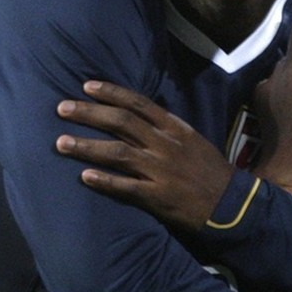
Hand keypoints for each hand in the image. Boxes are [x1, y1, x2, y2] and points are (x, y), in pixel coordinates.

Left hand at [53, 81, 235, 230]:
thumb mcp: (191, 139)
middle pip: (121, 123)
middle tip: (62, 108)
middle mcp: (165, 145)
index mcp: (174, 128)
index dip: (110, 93)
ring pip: (118, 153)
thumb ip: (164, 127)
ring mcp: (160, 171)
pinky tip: (84, 176)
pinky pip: (126, 187)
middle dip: (88, 114)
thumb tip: (135, 113)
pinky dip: (105, 181)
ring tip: (60, 143)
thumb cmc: (208, 171)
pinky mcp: (158, 197)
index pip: (137, 103)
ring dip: (86, 146)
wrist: (232, 205)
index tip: (86, 86)